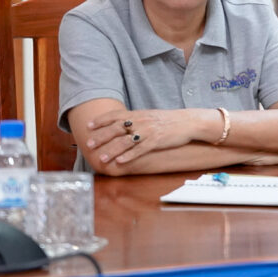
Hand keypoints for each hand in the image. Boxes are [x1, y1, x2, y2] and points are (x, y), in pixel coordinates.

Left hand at [85, 109, 203, 165]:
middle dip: (101, 137)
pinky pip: (140, 150)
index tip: (89, 126)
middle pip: (116, 129)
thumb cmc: (168, 120)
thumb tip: (121, 124)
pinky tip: (120, 162)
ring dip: (112, 150)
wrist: (188, 122)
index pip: (116, 115)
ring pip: (126, 141)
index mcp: (138, 114)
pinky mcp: (156, 142)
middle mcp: (141, 122)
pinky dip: (129, 156)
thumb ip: (135, 119)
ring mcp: (148, 132)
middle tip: (89, 144)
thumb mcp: (150, 116)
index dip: (101, 120)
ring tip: (102, 157)